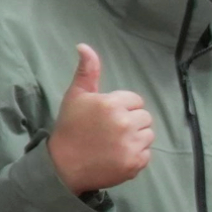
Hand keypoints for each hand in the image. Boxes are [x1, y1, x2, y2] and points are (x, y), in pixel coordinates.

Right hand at [48, 42, 153, 193]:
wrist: (63, 166)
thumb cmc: (70, 127)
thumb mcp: (76, 96)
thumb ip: (87, 71)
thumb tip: (84, 46)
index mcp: (112, 104)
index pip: (135, 100)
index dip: (122, 107)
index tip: (106, 116)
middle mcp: (125, 123)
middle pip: (144, 117)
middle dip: (131, 121)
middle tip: (110, 130)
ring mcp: (132, 145)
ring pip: (148, 135)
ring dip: (136, 138)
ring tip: (115, 142)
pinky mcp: (136, 163)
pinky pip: (147, 154)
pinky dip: (136, 155)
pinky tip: (117, 155)